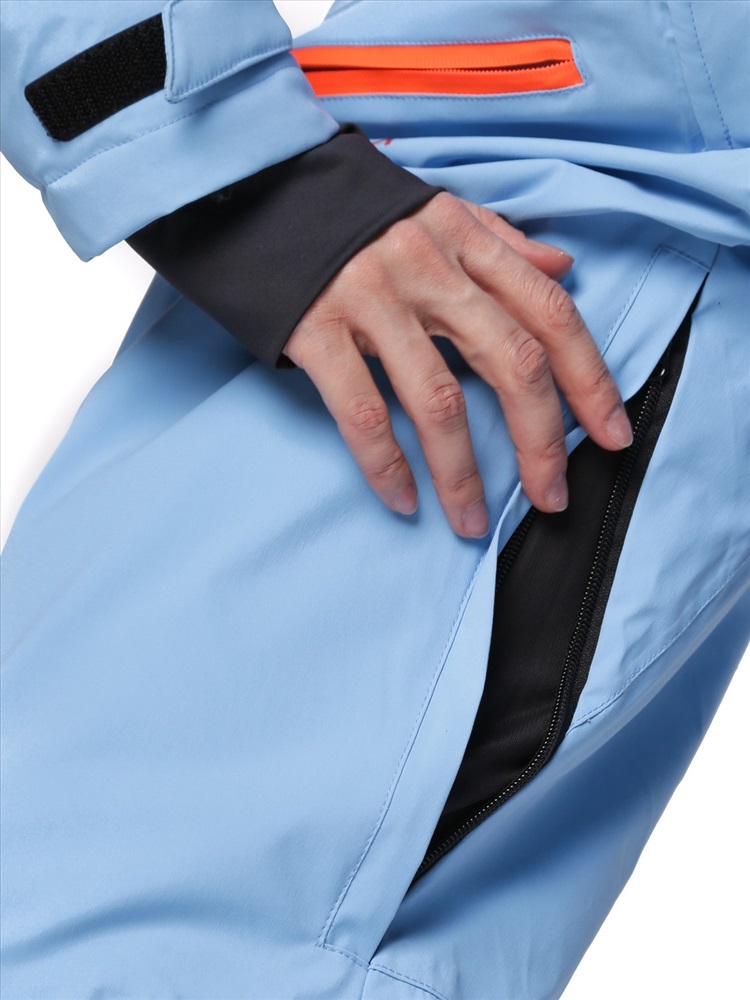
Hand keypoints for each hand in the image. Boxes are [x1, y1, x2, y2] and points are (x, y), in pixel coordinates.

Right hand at [283, 191, 631, 537]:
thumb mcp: (435, 209)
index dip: (591, 379)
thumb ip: (501, 241)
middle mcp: (427, 267)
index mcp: (464, 239)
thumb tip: (563, 269)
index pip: (549, 313)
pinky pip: (361, 411)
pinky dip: (385, 465)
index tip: (613, 434)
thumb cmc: (349, 210)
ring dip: (462, 474)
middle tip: (551, 497)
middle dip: (541, 440)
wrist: (248, 187)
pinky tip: (404, 498)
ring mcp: (370, 298)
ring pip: (438, 401)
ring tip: (472, 521)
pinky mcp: (315, 328)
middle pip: (511, 363)